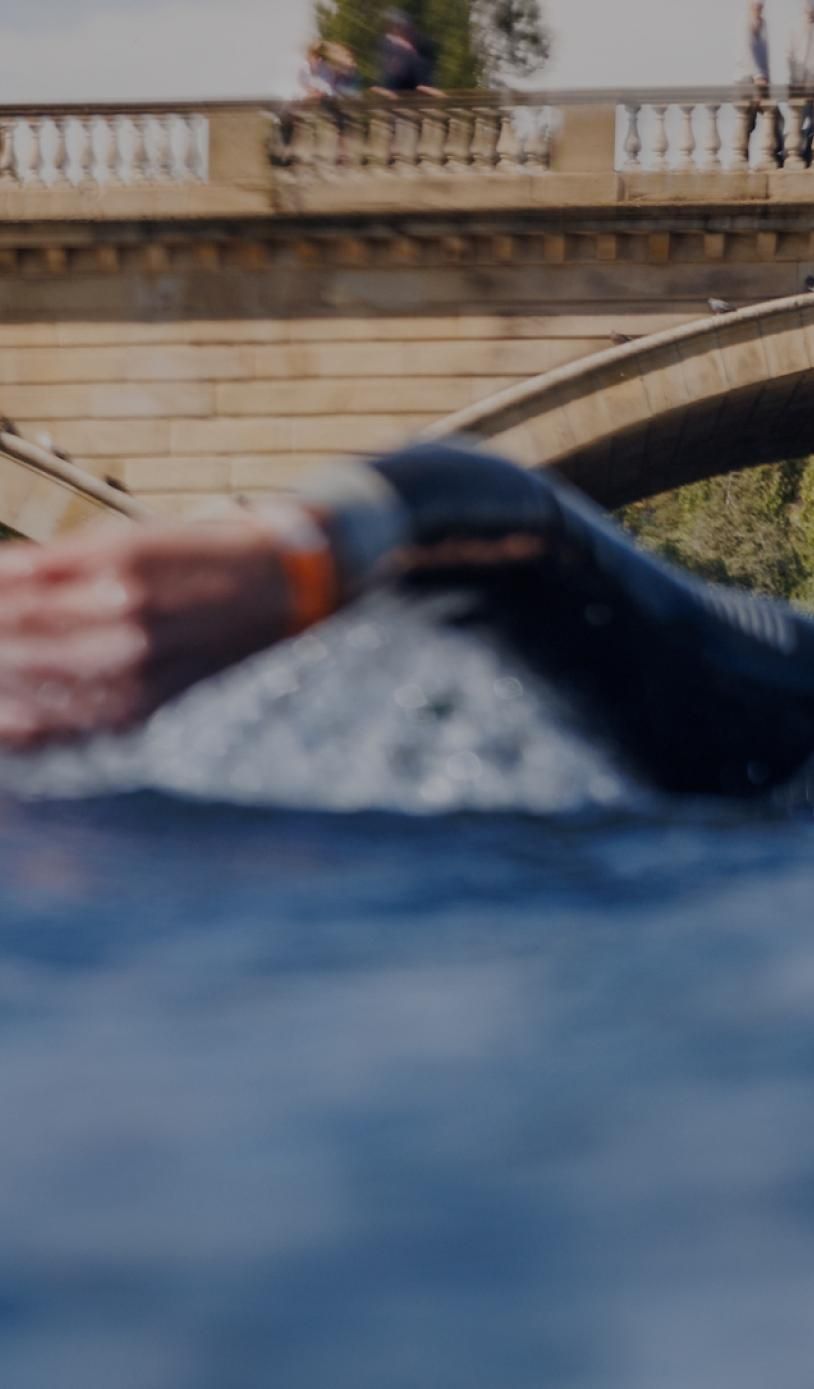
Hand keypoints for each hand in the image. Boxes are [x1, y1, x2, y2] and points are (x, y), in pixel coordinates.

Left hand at [0, 516, 331, 747]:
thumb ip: (50, 562)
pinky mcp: (143, 712)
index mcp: (120, 575)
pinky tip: (4, 713)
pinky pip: (64, 727)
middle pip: (15, 643)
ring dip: (0, 680)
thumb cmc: (199, 557)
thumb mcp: (126, 539)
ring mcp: (135, 679)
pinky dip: (20, 723)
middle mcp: (126, 631)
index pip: (15, 597)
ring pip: (31, 690)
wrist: (279, 596)